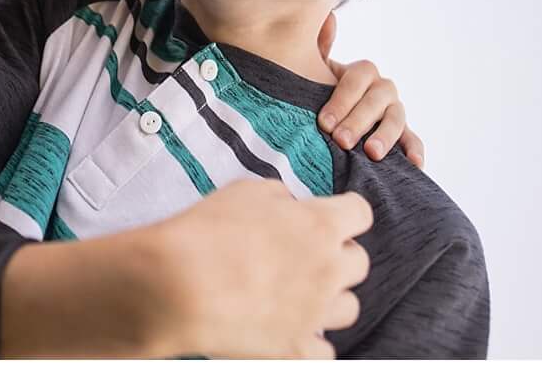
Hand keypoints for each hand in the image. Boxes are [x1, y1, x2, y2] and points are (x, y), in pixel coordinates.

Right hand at [151, 179, 371, 356]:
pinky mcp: (300, 350)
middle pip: (359, 262)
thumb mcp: (243, 191)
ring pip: (350, 307)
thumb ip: (279, 197)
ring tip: (299, 293)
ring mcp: (318, 314)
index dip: (346, 212)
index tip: (333, 215)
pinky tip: (289, 327)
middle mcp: (329, 270)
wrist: (182, 285)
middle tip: (307, 253)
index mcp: (319, 226)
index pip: (360, 213)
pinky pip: (325, 349)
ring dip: (330, 298)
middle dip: (338, 255)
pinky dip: (311, 339)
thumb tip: (291, 207)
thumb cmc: (209, 230)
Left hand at [317, 14, 421, 164]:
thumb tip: (329, 15)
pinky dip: (415, 150)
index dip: (341, 100)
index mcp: (363, 72)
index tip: (324, 122)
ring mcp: (396, 112)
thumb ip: (321, 46)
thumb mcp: (316, 71)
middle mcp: (383, 89)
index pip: (358, 79)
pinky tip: (414, 163)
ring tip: (371, 153)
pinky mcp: (404, 136)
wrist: (332, 119)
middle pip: (377, 100)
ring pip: (396, 119)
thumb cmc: (321, 92)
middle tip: (340, 140)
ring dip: (385, 136)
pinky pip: (414, 140)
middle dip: (358, 120)